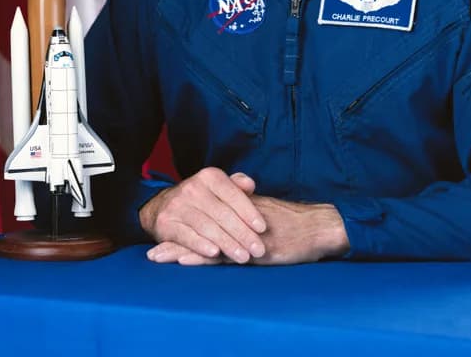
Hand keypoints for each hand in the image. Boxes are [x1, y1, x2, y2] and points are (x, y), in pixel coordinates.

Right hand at [142, 167, 266, 264]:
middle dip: (243, 234)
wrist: (162, 206)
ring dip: (227, 244)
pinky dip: (202, 246)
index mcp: (210, 176)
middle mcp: (193, 188)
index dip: (249, 212)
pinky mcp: (166, 223)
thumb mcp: (218, 187)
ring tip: (243, 257)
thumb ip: (236, 186)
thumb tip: (251, 185)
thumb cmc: (201, 199)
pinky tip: (215, 254)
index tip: (263, 229)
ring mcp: (178, 205)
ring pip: (208, 227)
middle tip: (258, 249)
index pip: (233, 195)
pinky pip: (187, 237)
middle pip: (223, 214)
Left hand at [147, 177, 349, 265]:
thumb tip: (231, 224)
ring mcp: (245, 233)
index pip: (206, 216)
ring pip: (208, 240)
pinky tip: (186, 262)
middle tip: (151, 253)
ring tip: (157, 258)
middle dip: (175, 240)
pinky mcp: (255, 248)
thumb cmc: (295, 224)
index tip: (163, 233)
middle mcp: (238, 219)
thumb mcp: (267, 215)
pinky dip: (204, 257)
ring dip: (181, 250)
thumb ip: (247, 215)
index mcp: (240, 209)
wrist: (318, 226)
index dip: (185, 225)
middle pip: (201, 227)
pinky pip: (225, 253)